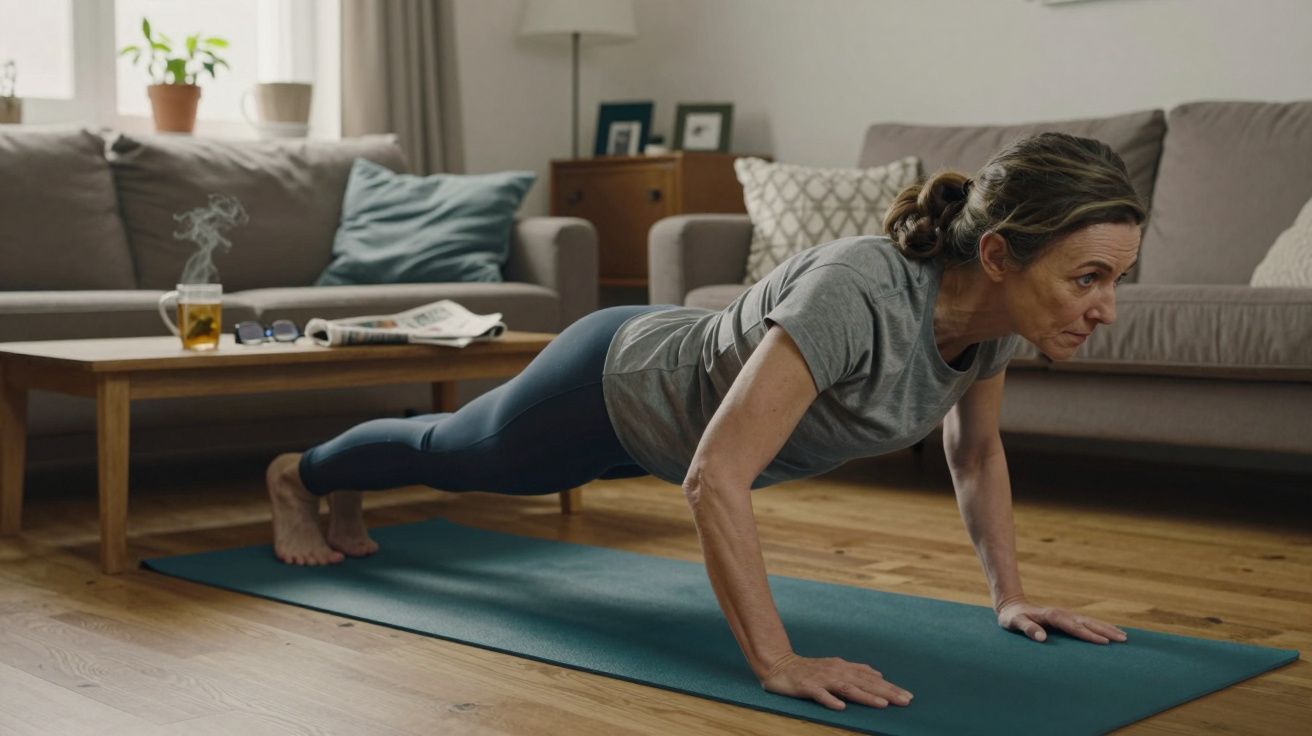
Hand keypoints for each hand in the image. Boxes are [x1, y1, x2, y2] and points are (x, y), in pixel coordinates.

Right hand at [760, 652, 914, 710]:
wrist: (779, 665)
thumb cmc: (809, 669)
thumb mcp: (835, 666)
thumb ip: (855, 670)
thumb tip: (878, 674)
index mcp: (843, 668)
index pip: (871, 678)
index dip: (890, 687)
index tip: (908, 696)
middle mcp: (836, 671)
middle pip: (864, 682)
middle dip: (886, 691)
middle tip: (905, 701)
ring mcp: (821, 678)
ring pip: (847, 688)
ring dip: (865, 696)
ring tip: (882, 704)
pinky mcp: (807, 686)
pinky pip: (820, 694)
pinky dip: (830, 700)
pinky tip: (841, 707)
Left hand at [996, 596, 1128, 643]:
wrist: (1012, 606)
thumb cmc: (1012, 618)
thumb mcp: (1015, 623)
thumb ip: (1027, 628)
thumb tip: (1042, 638)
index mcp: (1052, 615)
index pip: (1073, 626)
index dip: (1088, 634)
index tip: (1104, 642)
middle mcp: (1062, 613)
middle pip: (1087, 622)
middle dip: (1105, 630)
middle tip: (1123, 639)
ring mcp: (1066, 614)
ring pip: (1090, 621)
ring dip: (1107, 627)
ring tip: (1124, 636)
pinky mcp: (1067, 617)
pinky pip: (1087, 622)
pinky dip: (1100, 626)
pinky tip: (1111, 631)